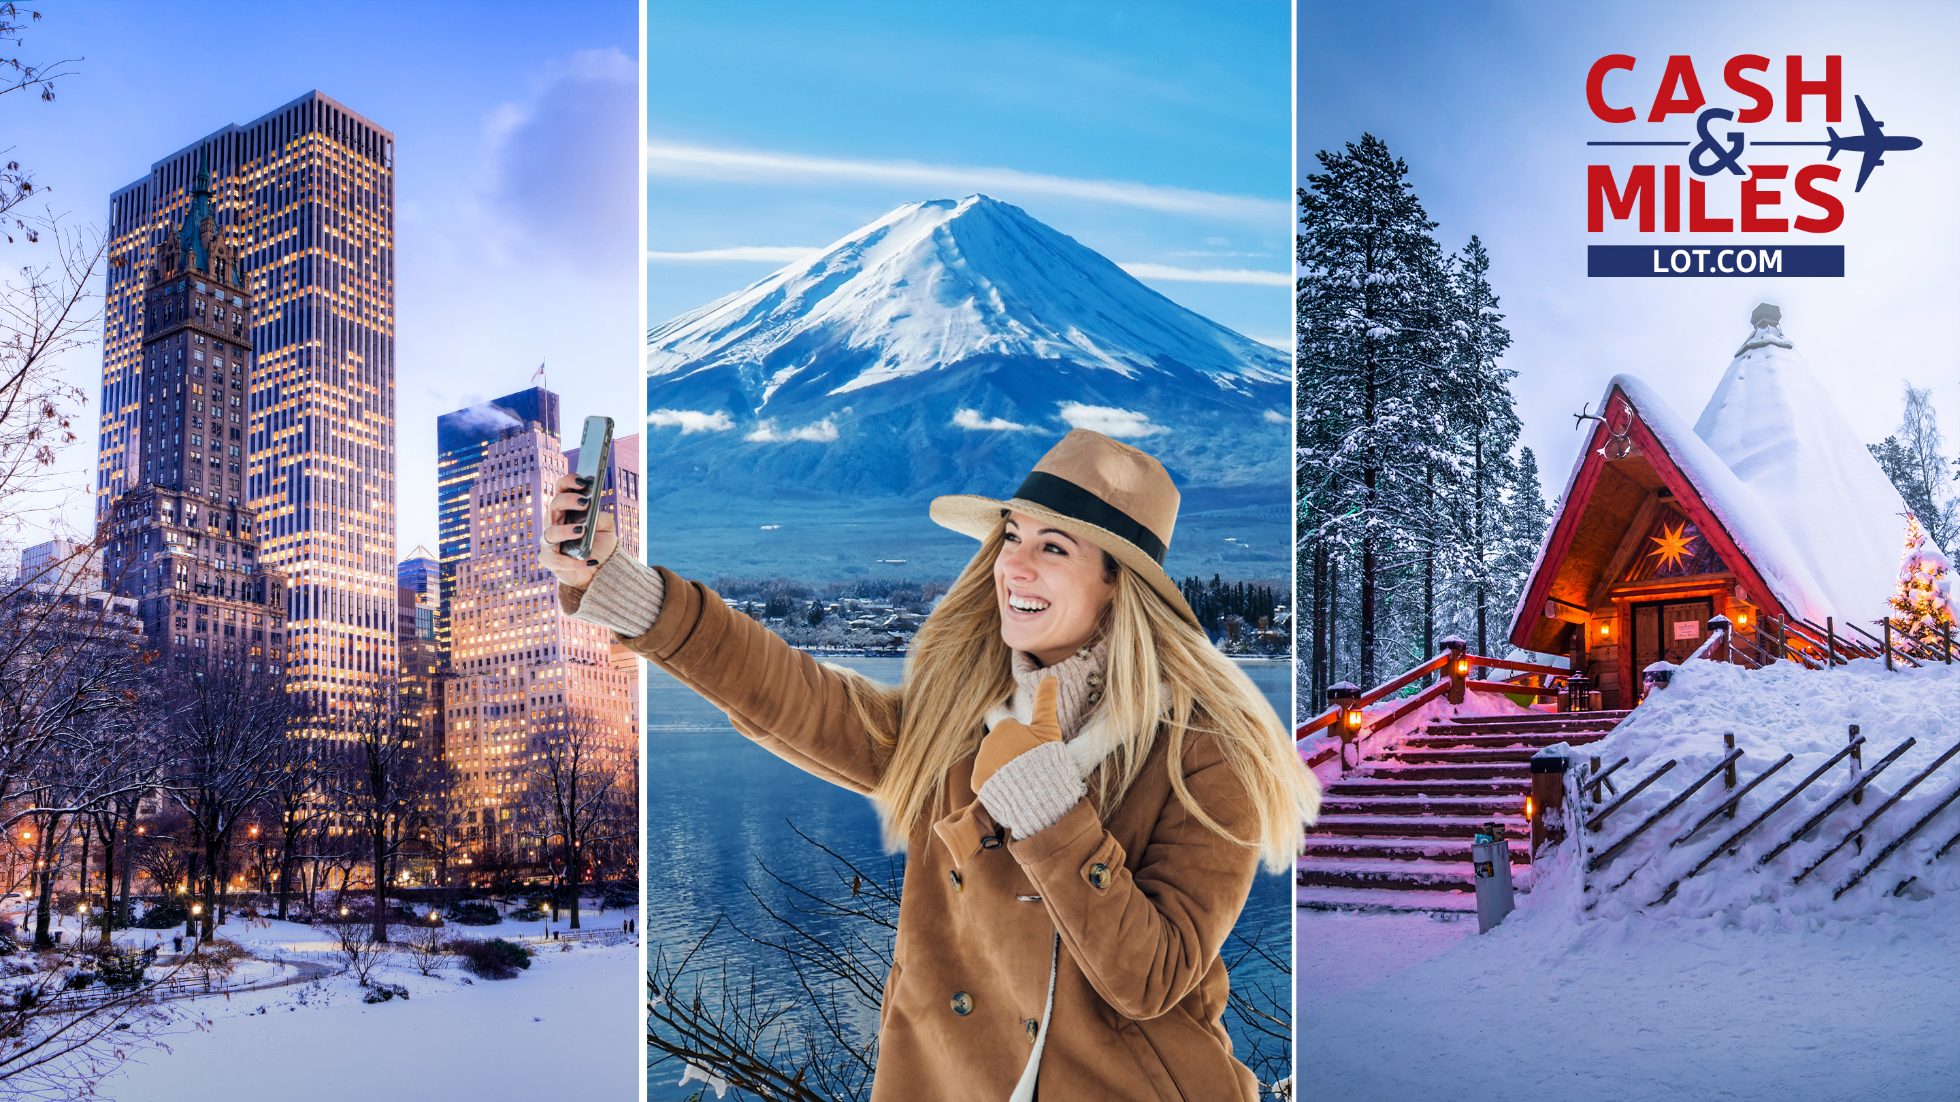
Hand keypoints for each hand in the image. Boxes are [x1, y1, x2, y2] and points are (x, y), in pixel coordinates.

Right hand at [539, 472, 619, 589]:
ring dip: (565, 530)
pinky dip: (573, 561)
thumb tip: (594, 515)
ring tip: (582, 530)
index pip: (562, 489)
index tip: (583, 481)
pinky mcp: (550, 559)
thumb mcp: (608, 528)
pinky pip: (556, 560)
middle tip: (585, 502)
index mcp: (567, 509)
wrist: (602, 568)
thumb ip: (603, 518)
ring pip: (550, 532)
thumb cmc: (601, 543)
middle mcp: (555, 521)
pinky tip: (589, 560)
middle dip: (568, 501)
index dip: (569, 482)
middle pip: (554, 505)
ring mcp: (550, 541)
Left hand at [972, 677, 1061, 790]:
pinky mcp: (976, 781)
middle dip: (1012, 756)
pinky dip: (994, 785)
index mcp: (1004, 727)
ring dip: (1003, 770)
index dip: (1026, 744)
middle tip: (1029, 769)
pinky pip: (985, 781)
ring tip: (1020, 781)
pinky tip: (1008, 789)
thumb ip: (1046, 700)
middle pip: (1001, 748)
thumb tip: (1051, 676)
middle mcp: (987, 742)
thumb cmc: (1045, 758)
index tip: (1034, 755)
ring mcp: (980, 762)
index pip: (1013, 733)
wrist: (1036, 790)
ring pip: (993, 764)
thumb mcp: (1049, 727)